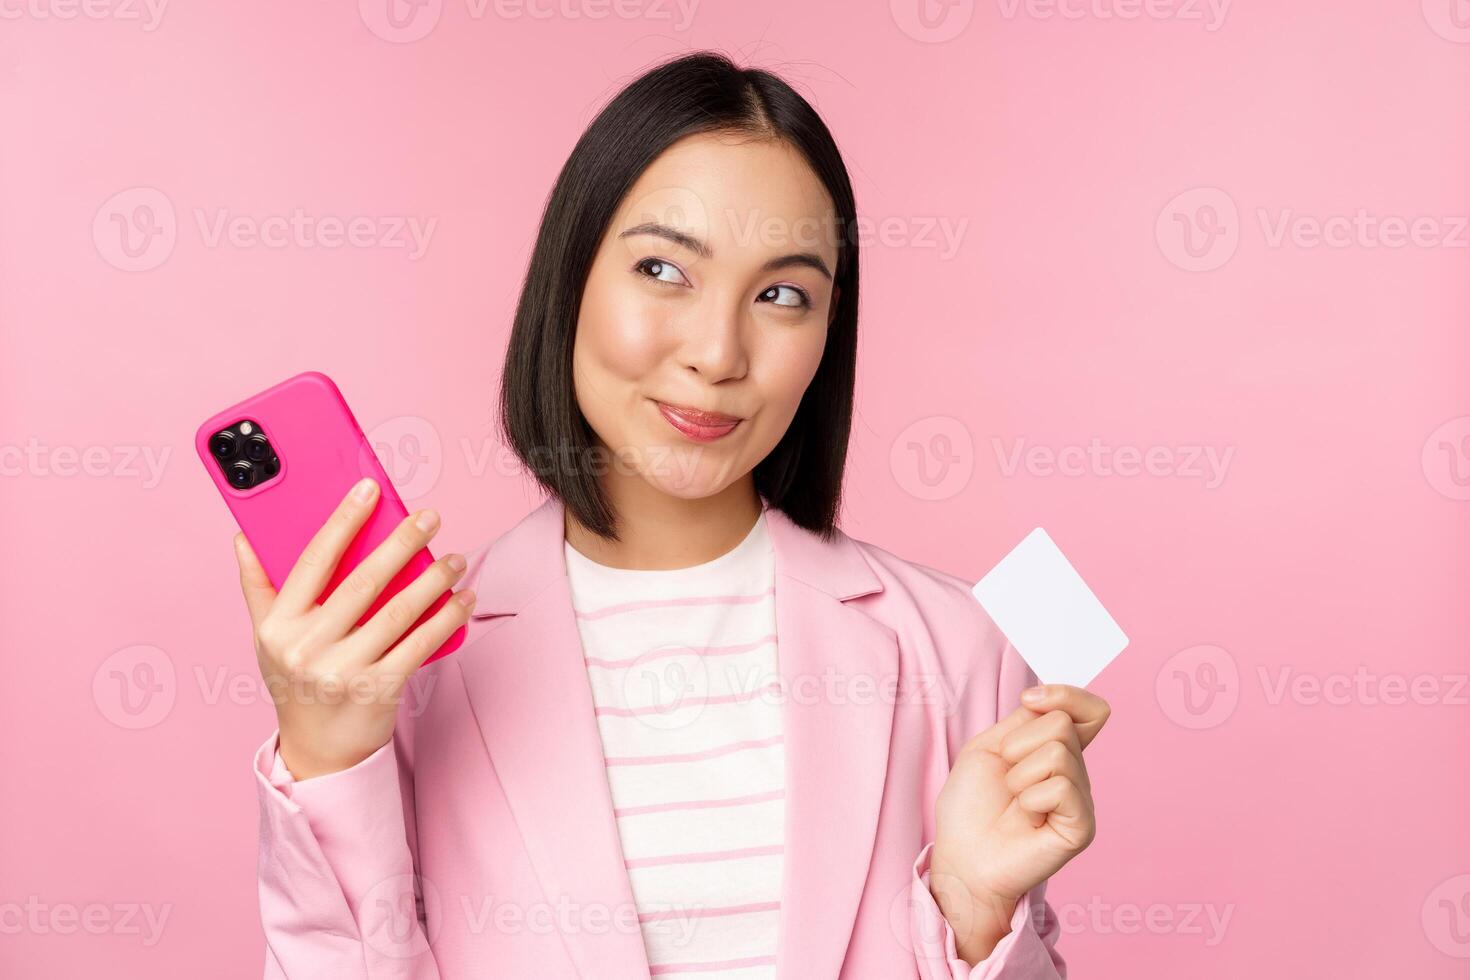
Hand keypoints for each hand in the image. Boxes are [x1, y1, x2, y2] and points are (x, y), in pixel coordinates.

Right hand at [234, 478, 476, 779]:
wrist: (317, 750)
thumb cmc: (296, 681)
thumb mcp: (267, 637)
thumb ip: (258, 586)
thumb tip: (244, 535)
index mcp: (279, 625)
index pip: (313, 560)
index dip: (342, 520)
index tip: (368, 489)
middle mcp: (307, 647)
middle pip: (362, 582)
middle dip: (400, 543)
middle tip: (428, 517)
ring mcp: (343, 670)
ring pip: (397, 612)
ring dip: (433, 580)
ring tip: (455, 558)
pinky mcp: (378, 690)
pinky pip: (420, 644)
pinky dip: (447, 618)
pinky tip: (463, 598)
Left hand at [929, 684, 1110, 962]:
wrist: (961, 855)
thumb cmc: (970, 806)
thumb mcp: (989, 747)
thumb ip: (1025, 721)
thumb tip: (1050, 700)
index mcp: (1057, 751)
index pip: (1090, 710)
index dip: (1066, 695)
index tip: (1029, 700)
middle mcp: (1076, 773)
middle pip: (1063, 724)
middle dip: (1020, 744)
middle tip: (1006, 777)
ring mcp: (1082, 800)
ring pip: (1059, 752)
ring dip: (1020, 774)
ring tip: (1014, 800)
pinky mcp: (1082, 826)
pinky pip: (1061, 787)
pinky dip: (1031, 798)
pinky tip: (1026, 817)